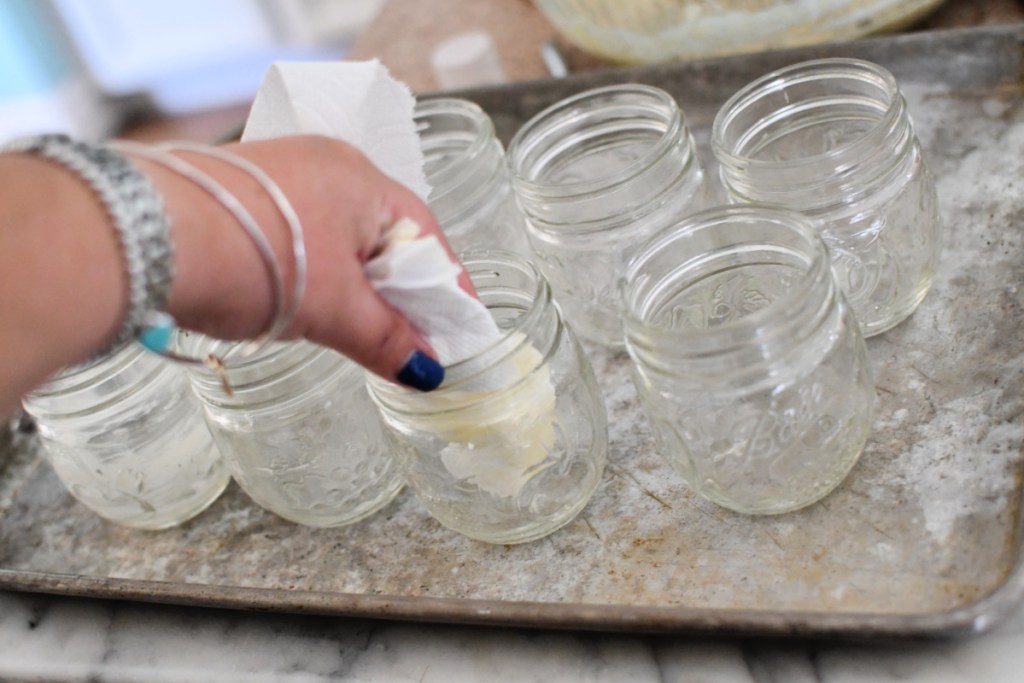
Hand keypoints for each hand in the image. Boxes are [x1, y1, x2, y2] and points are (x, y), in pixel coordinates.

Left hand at [139, 136, 467, 390]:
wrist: (147, 236)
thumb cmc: (258, 259)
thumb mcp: (333, 308)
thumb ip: (386, 337)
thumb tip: (426, 370)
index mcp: (362, 178)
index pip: (425, 233)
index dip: (444, 285)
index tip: (454, 327)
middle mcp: (324, 164)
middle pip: (381, 235)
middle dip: (397, 289)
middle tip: (405, 339)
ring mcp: (279, 176)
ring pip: (337, 238)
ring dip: (351, 286)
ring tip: (352, 330)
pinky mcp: (241, 196)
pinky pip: (298, 237)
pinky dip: (312, 275)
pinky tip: (300, 306)